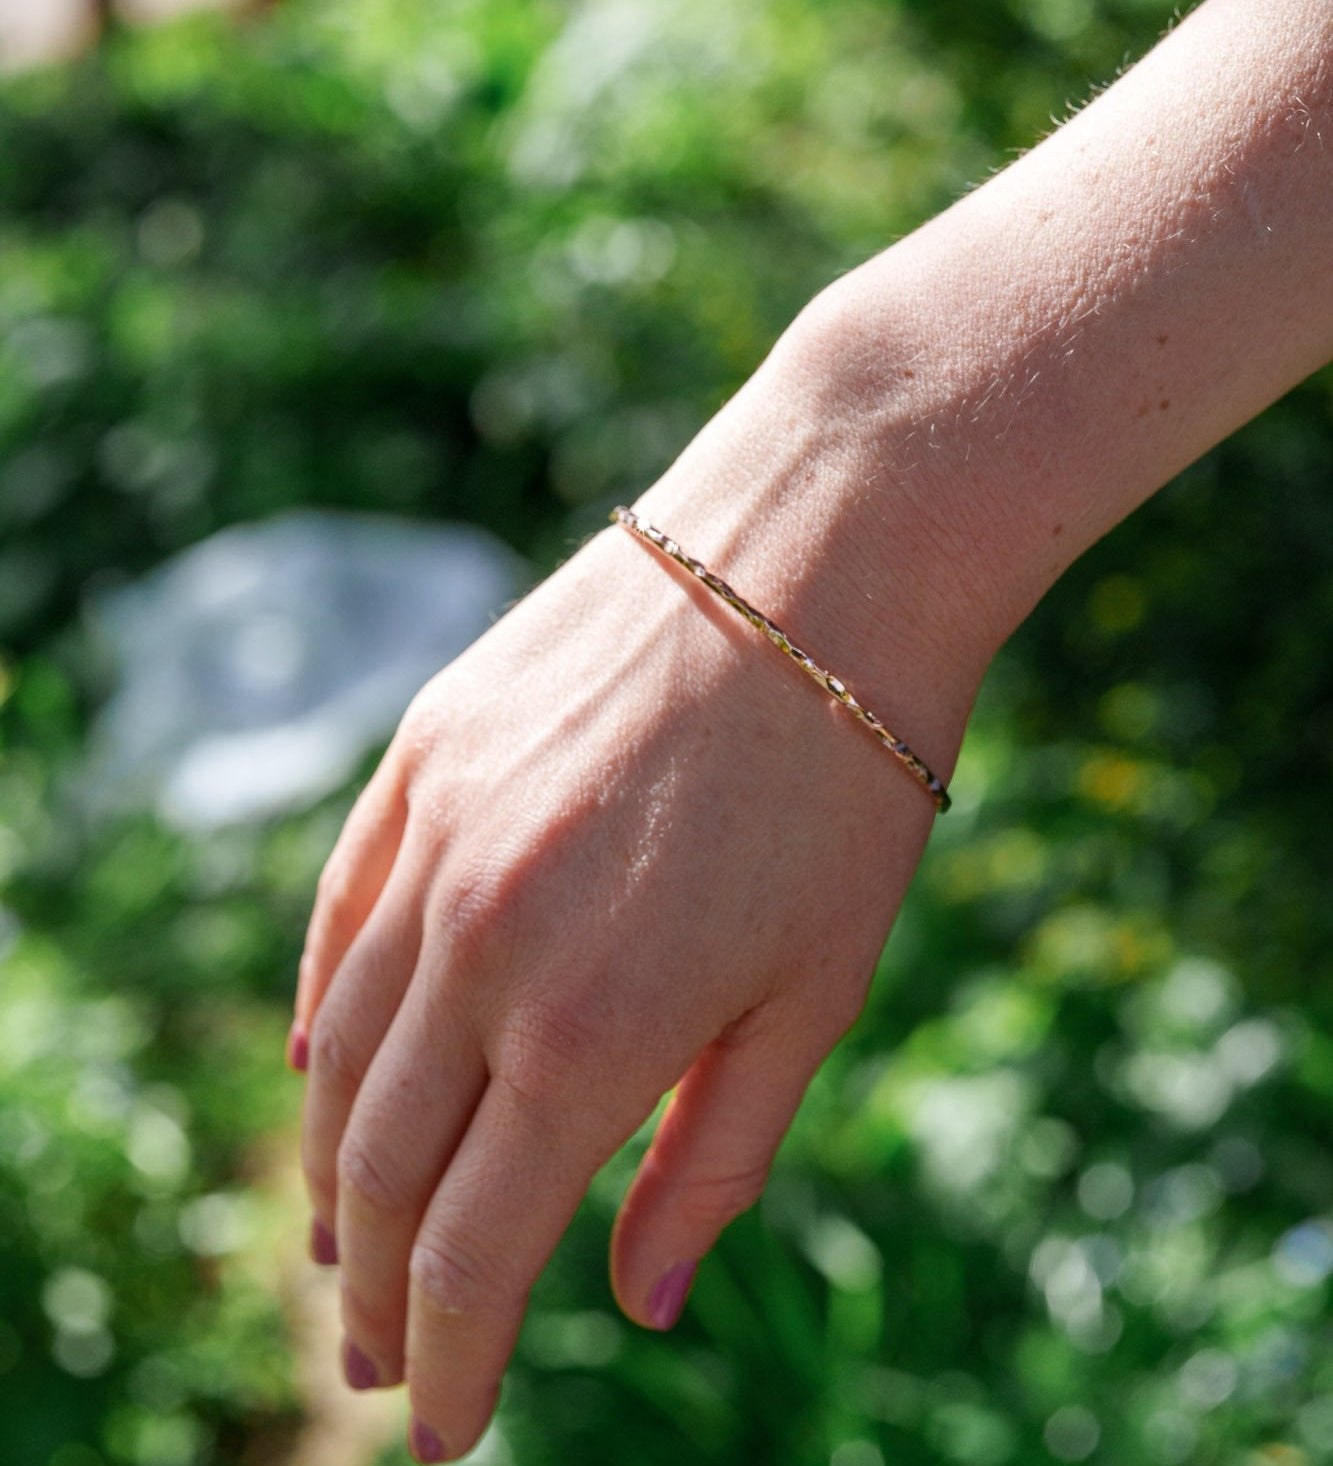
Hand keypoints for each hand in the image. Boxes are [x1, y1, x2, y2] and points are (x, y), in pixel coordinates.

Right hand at [290, 496, 970, 1459]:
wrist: (816, 558)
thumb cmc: (847, 788)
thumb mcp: (814, 996)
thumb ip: (715, 1157)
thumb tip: (638, 1297)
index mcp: (590, 1033)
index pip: (477, 1251)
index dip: (454, 1360)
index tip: (445, 1431)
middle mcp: (480, 948)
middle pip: (382, 1166)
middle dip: (377, 1288)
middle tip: (377, 1355)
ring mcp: (435, 844)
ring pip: (338, 1049)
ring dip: (332, 1165)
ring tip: (343, 1238)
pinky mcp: (420, 759)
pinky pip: (338, 919)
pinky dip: (322, 1013)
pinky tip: (319, 1062)